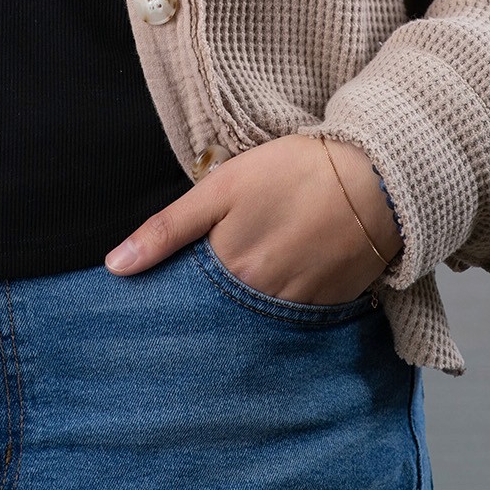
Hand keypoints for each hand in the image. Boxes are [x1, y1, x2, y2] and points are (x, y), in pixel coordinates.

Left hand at [103, 135, 400, 304]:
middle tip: (215, 274)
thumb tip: (115, 266)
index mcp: (231, 273)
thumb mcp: (221, 188)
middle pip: (223, 314)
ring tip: (251, 272)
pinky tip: (286, 274)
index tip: (165, 290)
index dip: (177, 293)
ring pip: (259, 317)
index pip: (189, 301)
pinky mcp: (330, 307)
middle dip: (211, 306)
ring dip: (248, 304)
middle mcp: (263, 303)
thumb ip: (167, 229)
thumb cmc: (293, 172)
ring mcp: (300, 309)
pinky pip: (296, 316)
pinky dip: (285, 301)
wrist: (374, 178)